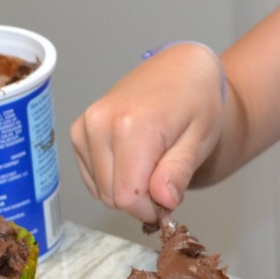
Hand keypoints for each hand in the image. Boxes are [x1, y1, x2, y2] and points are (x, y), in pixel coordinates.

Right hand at [70, 43, 225, 224]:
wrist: (181, 68)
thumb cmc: (196, 100)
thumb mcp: (199, 139)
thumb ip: (178, 171)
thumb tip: (163, 200)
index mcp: (131, 126)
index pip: (127, 197)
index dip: (150, 209)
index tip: (169, 200)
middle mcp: (100, 124)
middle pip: (111, 196)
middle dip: (141, 199)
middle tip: (166, 180)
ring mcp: (85, 126)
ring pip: (100, 190)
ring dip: (127, 189)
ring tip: (153, 165)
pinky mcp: (80, 131)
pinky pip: (92, 177)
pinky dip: (113, 179)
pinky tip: (134, 161)